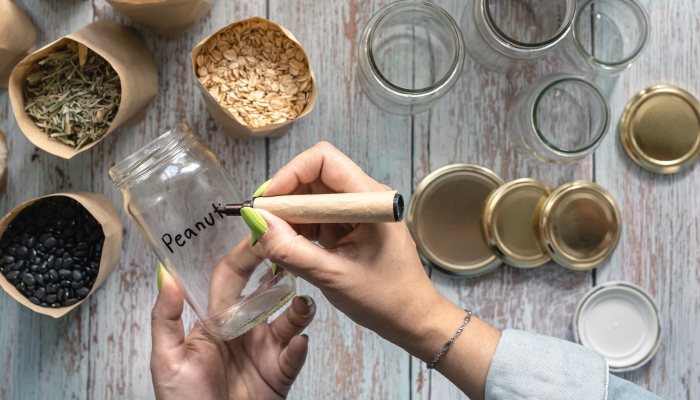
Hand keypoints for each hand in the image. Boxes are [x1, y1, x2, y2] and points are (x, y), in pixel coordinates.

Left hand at [151, 267, 314, 399]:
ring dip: (297, 311)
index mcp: (216, 321)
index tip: (256, 233)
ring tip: (301, 306)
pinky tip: (298, 342)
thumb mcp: (166, 360)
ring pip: (288, 321)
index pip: (231, 279)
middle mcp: (243, 330)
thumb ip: (166, 319)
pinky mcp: (279, 373)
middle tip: (289, 254)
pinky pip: (293, 356)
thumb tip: (166, 276)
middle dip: (278, 272)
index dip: (243, 256)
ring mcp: (264, 351)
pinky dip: (298, 348)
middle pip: (266, 293)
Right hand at [244, 142, 500, 399]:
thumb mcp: (333, 276)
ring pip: (312, 198)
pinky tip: (290, 250)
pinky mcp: (351, 227)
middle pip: (314, 177)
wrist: (413, 320)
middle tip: (262, 226)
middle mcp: (364, 198)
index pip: (324, 161)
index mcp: (370, 200)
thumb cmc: (386, 300)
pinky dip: (300, 230)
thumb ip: (293, 250)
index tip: (267, 202)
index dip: (290, 174)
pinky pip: (317, 218)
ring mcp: (357, 212)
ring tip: (275, 243)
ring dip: (290, 217)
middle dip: (285, 198)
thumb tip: (257, 223)